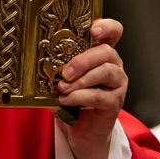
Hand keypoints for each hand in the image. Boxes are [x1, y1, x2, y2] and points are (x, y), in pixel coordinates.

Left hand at [56, 19, 126, 158]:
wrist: (81, 131)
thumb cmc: (71, 101)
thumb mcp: (63, 80)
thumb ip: (59, 68)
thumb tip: (42, 60)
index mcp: (101, 54)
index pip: (113, 32)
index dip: (107, 27)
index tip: (93, 30)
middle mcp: (114, 65)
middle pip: (106, 51)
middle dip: (83, 60)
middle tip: (65, 72)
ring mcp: (117, 84)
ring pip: (106, 72)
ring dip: (80, 80)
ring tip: (62, 88)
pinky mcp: (115, 102)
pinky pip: (100, 96)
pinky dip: (80, 96)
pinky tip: (66, 100)